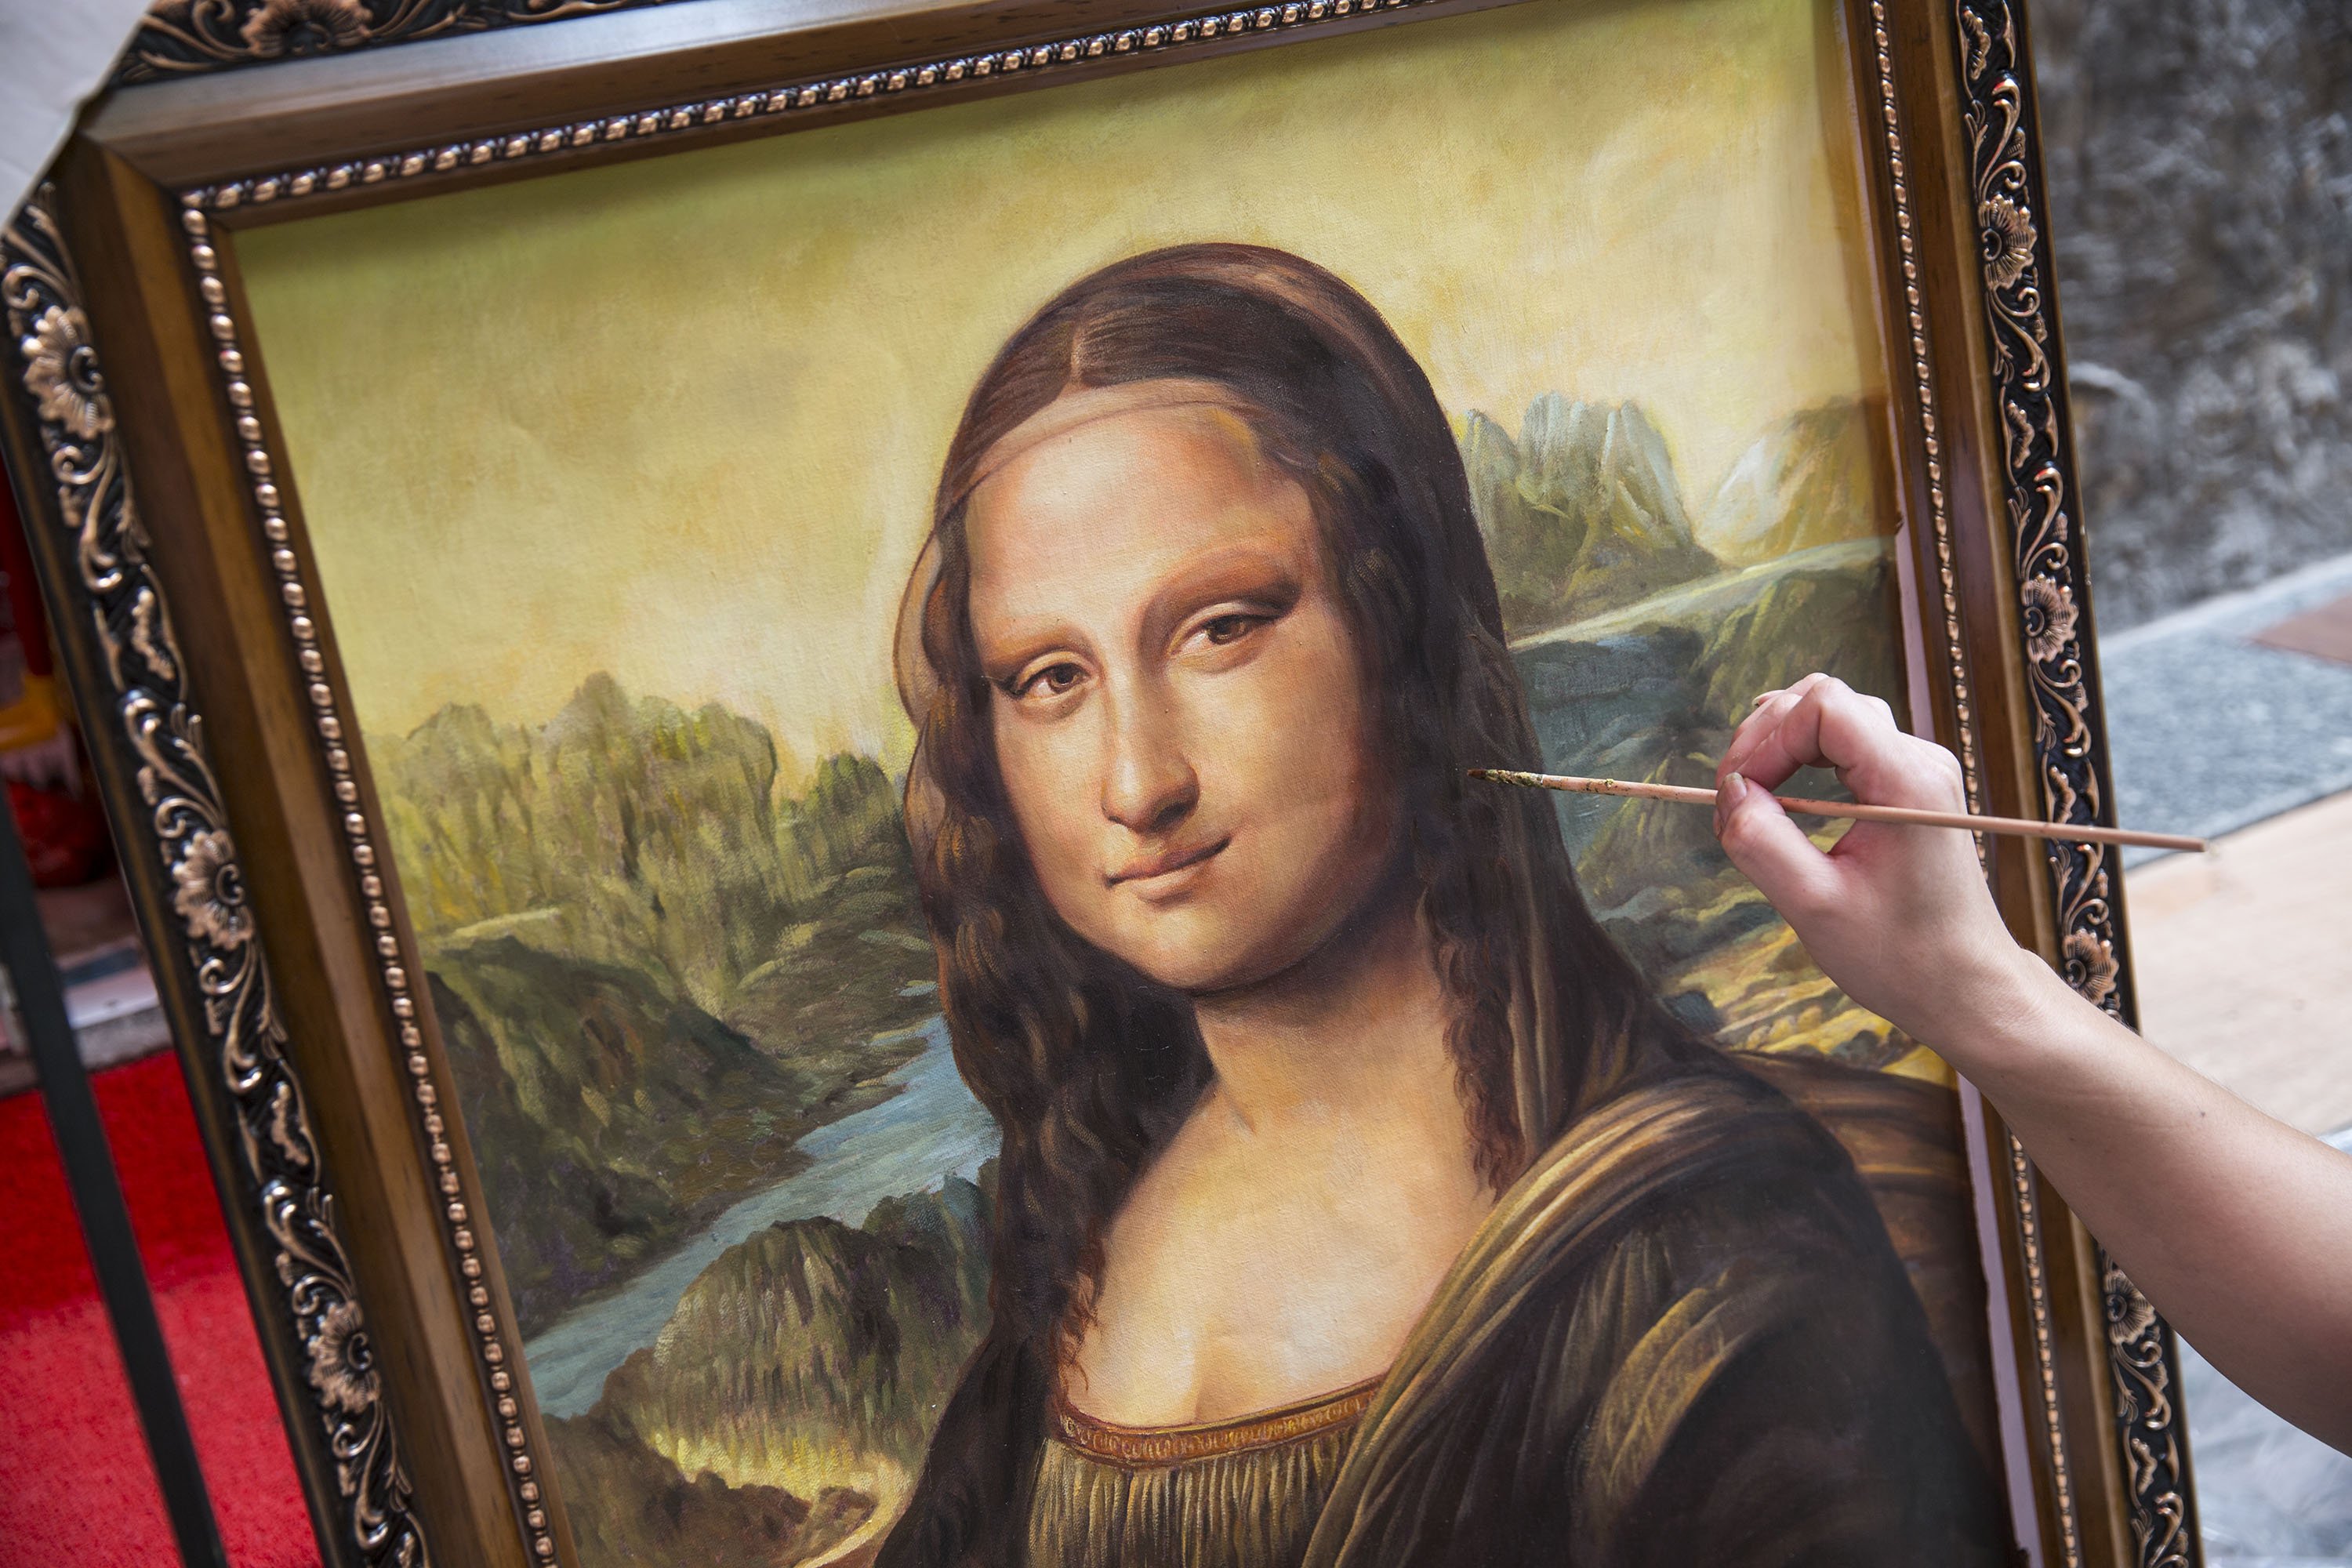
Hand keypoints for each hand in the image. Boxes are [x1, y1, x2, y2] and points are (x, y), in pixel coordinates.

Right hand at [1710, 674, 2041, 1049]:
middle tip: (1734, 796)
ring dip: (1783, 746)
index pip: (1824, 706)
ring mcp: (1919, 771)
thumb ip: (1762, 841)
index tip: (1738, 790)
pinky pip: (1848, 746)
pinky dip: (1804, 762)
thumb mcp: (1814, 907)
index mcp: (1906, 783)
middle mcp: (1920, 762)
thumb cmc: (1901, 957)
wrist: (1966, 987)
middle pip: (1825, 700)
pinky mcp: (1911, 787)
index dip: (1768, 737)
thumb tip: (1729, 790)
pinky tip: (1784, 801)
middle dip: (1766, 738)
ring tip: (1754, 797)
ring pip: (1835, 717)